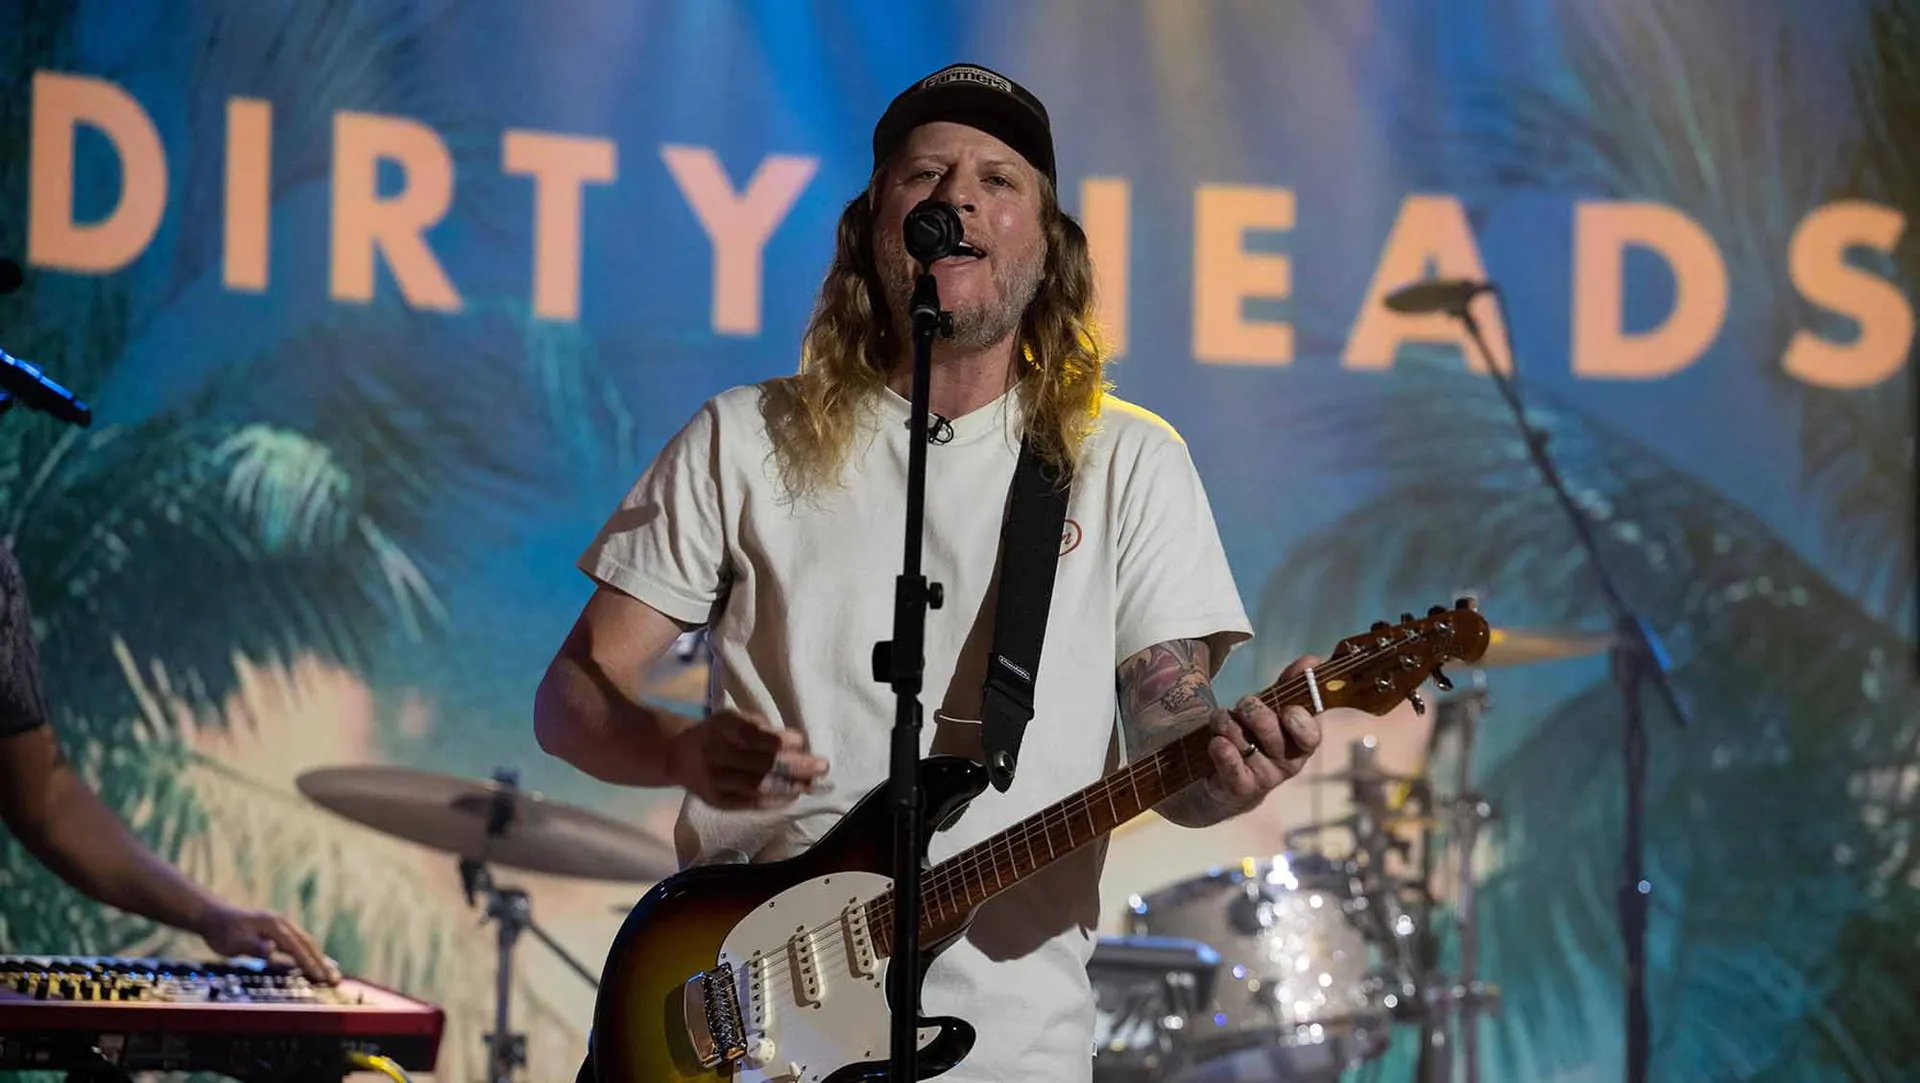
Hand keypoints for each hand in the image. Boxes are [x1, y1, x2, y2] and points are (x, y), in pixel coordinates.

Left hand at [197, 904, 338, 983]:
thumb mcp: (234, 941)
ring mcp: (281, 926)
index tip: (320, 977)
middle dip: (322, 962)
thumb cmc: (222, 932)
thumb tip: (273, 950)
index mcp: (274, 925)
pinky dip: (308, 954)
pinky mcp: (277, 932)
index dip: (309, 962)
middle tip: (335, 978)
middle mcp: (282, 924)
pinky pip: (298, 944)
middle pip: (307, 943)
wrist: (213, 917)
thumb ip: (254, 946)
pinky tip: (314, 963)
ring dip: (319, 958)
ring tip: (331, 973)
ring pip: (305, 942)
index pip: (296, 947)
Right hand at [669, 709, 829, 809]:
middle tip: (822, 766)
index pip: (754, 736)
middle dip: (797, 766)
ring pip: (758, 786)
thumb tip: (797, 743)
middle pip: (761, 763)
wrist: (678, 755)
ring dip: (790, 786)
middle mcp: (715, 755)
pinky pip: (750, 803)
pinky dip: (774, 800)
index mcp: (720, 728)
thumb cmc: (716, 733)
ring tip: (811, 784)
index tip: (802, 741)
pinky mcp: (717, 801)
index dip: (780, 740)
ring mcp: (715, 781)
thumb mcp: (732, 718)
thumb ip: (760, 727)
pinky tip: (793, 796)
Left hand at [1201, 655, 1324, 810]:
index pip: (1311, 737)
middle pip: (1273, 735)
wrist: (1228, 780)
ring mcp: (1264, 778)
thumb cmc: (1257, 737)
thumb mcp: (1274, 710)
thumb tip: (1310, 661)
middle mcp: (1286, 763)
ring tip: (1220, 719)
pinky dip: (1223, 751)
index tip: (1288, 709)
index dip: (1301, 722)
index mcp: (1300, 743)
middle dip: (1253, 712)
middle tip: (1243, 704)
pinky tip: (1216, 742)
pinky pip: (1233, 769)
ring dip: (1228, 724)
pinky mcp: (1240, 788)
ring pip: (1246, 745)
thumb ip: (1290, 686)